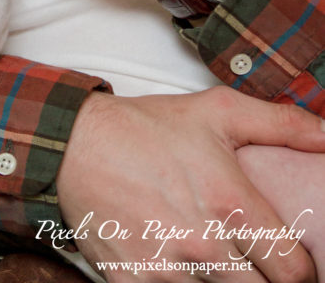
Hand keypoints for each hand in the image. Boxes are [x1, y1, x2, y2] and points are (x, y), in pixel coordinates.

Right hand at [57, 87, 324, 281]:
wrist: (75, 144)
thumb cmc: (147, 127)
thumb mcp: (217, 111)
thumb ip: (280, 124)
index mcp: (231, 203)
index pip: (294, 271)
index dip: (301, 271)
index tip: (292, 261)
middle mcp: (204, 243)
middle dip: (264, 278)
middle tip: (254, 260)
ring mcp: (168, 269)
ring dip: (224, 282)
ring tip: (216, 259)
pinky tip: (183, 265)